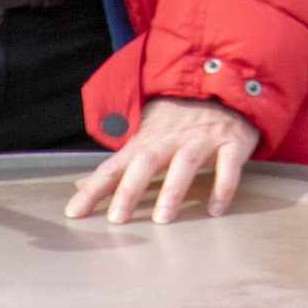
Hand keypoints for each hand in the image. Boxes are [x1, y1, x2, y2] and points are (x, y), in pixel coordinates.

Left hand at [66, 96, 258, 223]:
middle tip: (117, 219)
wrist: (226, 88)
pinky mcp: (232, 143)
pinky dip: (223, 186)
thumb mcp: (145, 137)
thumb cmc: (180, 121)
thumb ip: (117, 165)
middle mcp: (172, 138)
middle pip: (146, 161)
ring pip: (185, 162)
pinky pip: (228, 164)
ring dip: (172, 190)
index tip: (74, 213)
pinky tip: (214, 210)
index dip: (93, 189)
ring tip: (162, 219)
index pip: (114, 166)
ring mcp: (203, 139)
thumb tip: (80, 186)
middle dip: (130, 189)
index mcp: (146, 140)